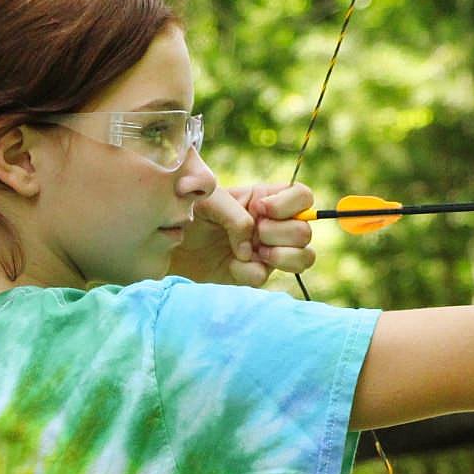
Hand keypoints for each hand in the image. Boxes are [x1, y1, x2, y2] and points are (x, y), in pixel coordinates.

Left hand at [169, 183, 317, 285]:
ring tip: (248, 253)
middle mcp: (273, 226)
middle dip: (278, 233)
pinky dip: (247, 272)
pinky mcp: (254, 275)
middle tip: (253, 233)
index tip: (260, 210)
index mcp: (266, 199)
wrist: (168, 245)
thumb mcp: (208, 201)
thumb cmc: (188, 214)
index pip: (303, 196)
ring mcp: (268, 252)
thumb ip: (236, 215)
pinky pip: (266, 277)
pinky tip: (230, 265)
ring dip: (279, 256)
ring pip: (304, 257)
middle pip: (305, 230)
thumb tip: (251, 248)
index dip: (289, 204)